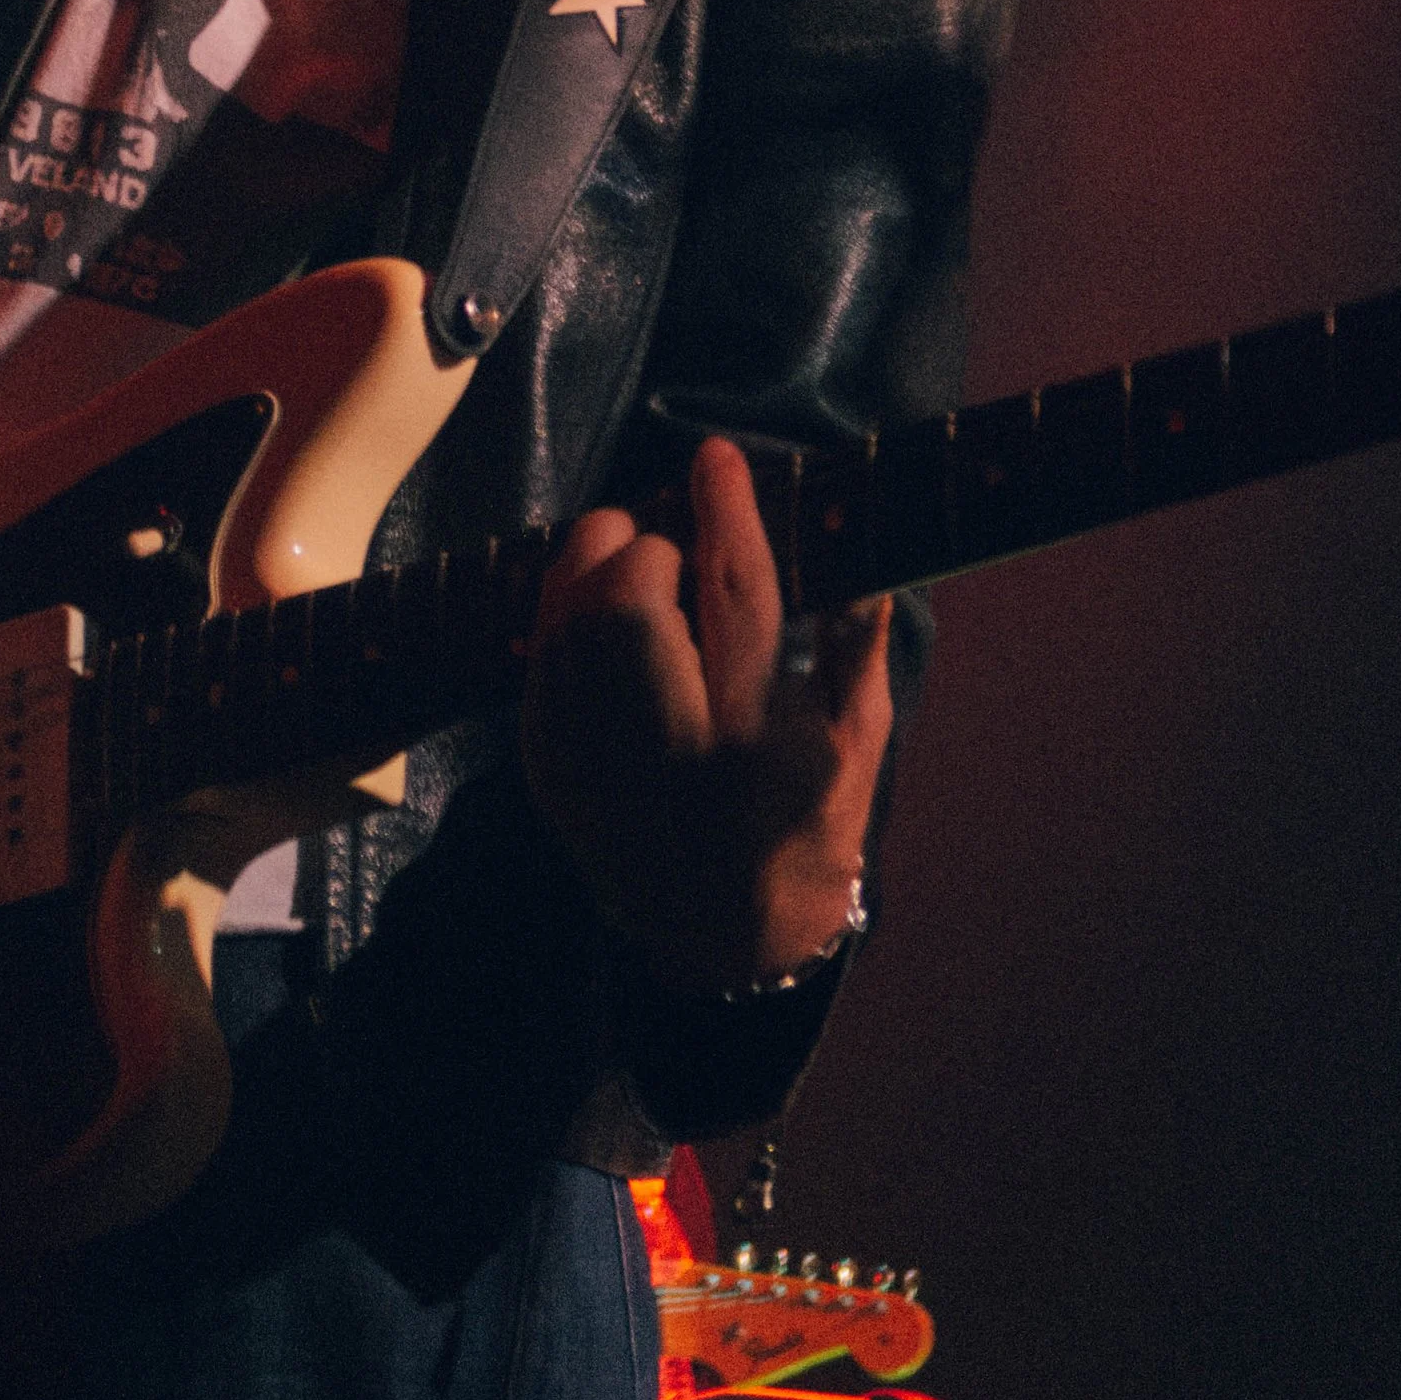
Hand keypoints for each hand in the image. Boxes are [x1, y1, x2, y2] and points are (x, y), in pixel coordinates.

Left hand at [520, 435, 893, 995]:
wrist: (725, 943)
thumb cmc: (806, 830)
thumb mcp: (857, 748)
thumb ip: (857, 651)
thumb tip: (861, 562)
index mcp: (756, 742)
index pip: (736, 598)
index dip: (725, 513)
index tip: (715, 456)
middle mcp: (669, 755)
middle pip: (628, 607)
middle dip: (643, 546)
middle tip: (669, 543)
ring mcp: (595, 770)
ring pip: (568, 625)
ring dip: (592, 569)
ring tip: (633, 565)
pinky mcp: (548, 773)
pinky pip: (539, 661)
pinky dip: (563, 615)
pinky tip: (595, 610)